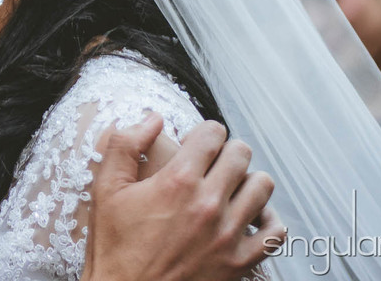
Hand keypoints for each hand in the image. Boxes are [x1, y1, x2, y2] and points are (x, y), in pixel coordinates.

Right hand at [81, 114, 284, 280]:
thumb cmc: (113, 246)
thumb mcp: (105, 189)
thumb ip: (124, 145)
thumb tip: (152, 118)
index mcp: (178, 181)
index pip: (212, 133)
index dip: (203, 132)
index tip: (194, 143)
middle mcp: (209, 204)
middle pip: (241, 153)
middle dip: (225, 151)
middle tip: (209, 164)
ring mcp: (229, 234)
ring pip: (263, 186)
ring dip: (247, 180)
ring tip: (230, 187)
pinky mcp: (240, 262)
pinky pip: (275, 231)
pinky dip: (267, 220)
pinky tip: (248, 217)